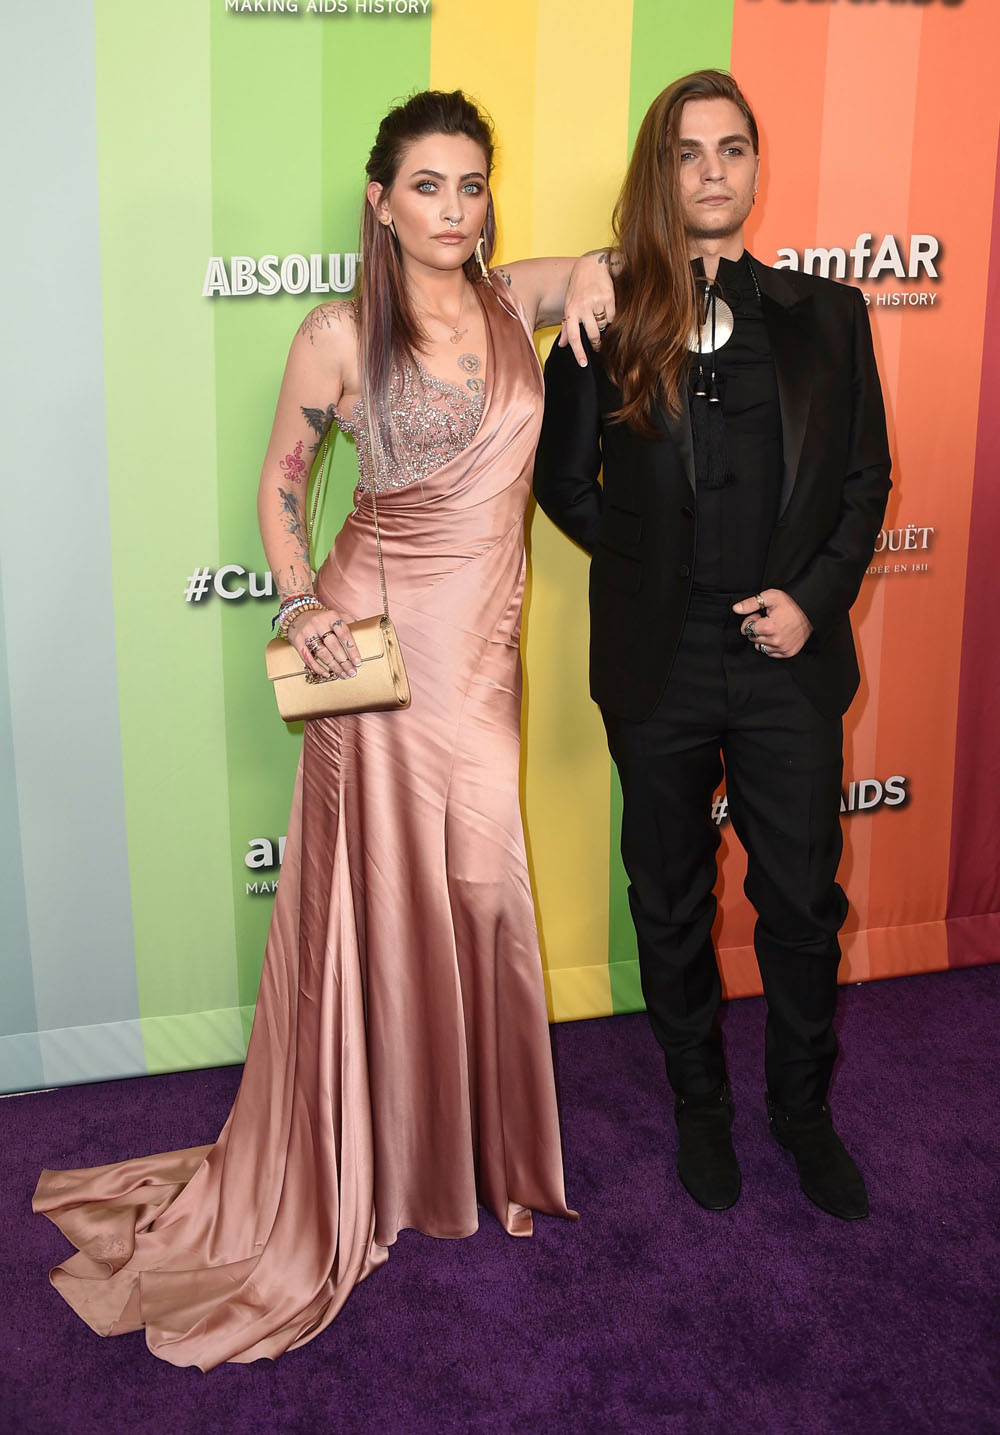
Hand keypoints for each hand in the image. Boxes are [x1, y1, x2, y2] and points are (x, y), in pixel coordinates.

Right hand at [287, 608, 358, 678]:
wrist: (298, 614)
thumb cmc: (322, 619)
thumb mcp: (335, 615)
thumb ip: (348, 622)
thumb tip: (364, 632)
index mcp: (331, 617)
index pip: (344, 634)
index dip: (352, 649)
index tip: (358, 662)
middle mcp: (318, 623)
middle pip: (333, 646)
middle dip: (344, 661)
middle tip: (351, 672)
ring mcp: (307, 632)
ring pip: (322, 653)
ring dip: (333, 666)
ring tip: (342, 675)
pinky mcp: (298, 641)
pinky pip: (308, 658)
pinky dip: (318, 668)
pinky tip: (327, 674)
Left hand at [558, 250, 617, 364]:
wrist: (592, 265)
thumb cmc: (579, 287)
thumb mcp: (569, 305)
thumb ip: (566, 326)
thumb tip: (562, 345)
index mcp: (570, 311)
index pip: (573, 337)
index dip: (578, 352)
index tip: (583, 364)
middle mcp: (582, 307)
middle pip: (592, 335)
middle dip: (596, 343)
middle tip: (598, 346)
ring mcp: (596, 302)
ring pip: (604, 326)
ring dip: (604, 327)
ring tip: (600, 318)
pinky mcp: (608, 297)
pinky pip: (612, 316)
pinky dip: (611, 316)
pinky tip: (607, 308)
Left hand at [733, 589, 812, 658]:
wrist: (811, 611)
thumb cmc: (791, 603)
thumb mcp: (770, 597)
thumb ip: (751, 603)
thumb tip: (736, 609)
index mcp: (769, 628)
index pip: (746, 629)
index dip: (751, 620)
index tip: (760, 615)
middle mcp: (775, 641)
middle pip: (753, 638)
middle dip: (757, 629)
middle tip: (767, 620)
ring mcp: (782, 648)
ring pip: (761, 647)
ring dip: (763, 638)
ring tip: (774, 627)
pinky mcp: (788, 652)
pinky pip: (771, 653)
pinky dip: (771, 645)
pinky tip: (779, 635)